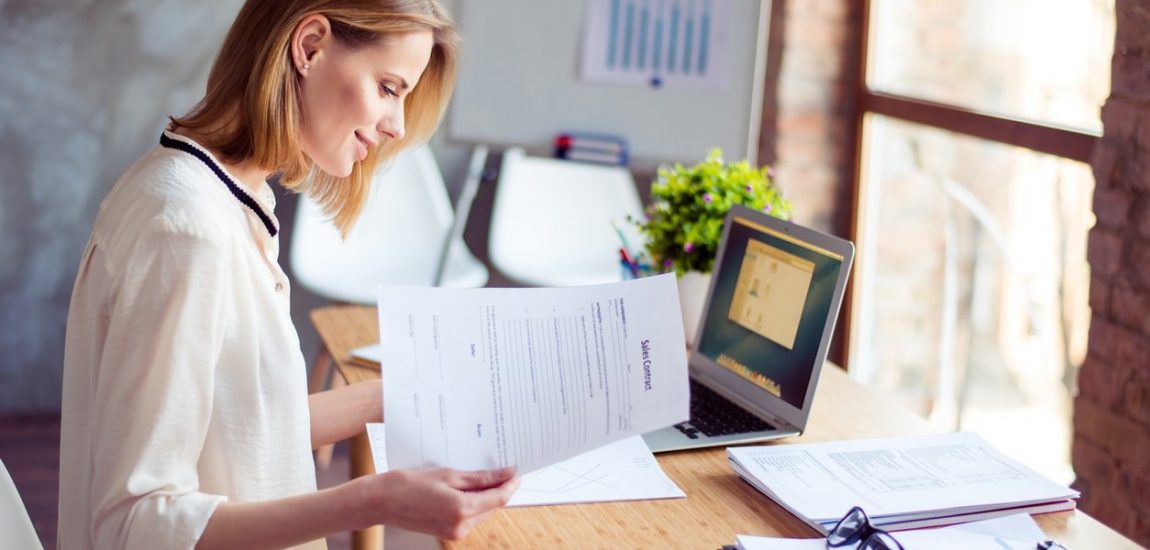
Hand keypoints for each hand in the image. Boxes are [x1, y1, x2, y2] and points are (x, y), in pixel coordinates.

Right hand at [359, 466, 519, 539]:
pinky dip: (472, 503)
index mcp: (462, 510)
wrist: (381, 501)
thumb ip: (480, 478)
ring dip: (485, 496)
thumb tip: (504, 475)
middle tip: (499, 467)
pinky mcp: (448, 533)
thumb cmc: (409, 484)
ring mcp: (454, 533)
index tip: (516, 470)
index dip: (511, 484)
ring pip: (482, 512)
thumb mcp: (448, 475)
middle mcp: (461, 526)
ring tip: (478, 476)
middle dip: (498, 488)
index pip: (499, 498)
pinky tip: (465, 488)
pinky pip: (469, 517)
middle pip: (492, 506)